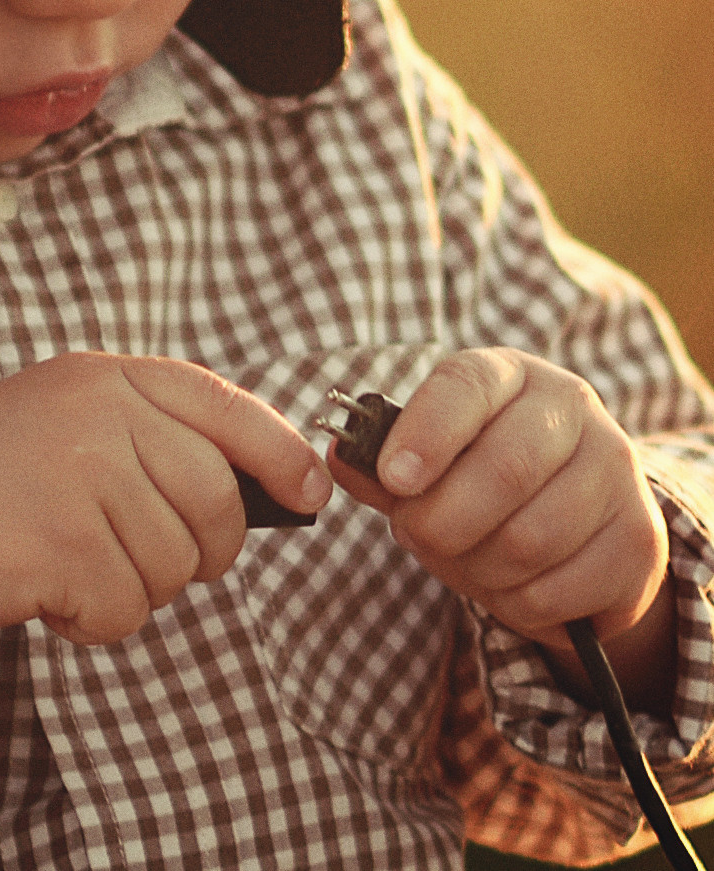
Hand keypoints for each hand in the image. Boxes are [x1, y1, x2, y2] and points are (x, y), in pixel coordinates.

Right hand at [0, 352, 331, 661]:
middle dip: (205, 548)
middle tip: (155, 560)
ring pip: (176, 563)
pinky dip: (98, 620)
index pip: (225, 404)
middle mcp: (101, 414)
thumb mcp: (69, 419)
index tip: (311, 492)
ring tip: (75, 567)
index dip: (281, 452)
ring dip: (137, 587)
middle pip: (216, 498)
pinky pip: (127, 608)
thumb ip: (150, 435)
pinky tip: (51, 594)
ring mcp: (83, 475)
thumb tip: (257, 487)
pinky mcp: (64, 543)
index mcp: (107, 378)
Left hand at [326, 348, 672, 705]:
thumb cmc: (479, 481)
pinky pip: (556, 590)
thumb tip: (339, 457)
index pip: (465, 383)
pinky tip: (512, 582)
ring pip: (528, 538)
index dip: (426, 432)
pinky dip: (516, 603)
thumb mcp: (424, 462)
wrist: (574, 527)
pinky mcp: (639, 539)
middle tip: (417, 535)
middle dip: (442, 520)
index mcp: (507, 375)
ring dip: (477, 568)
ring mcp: (616, 470)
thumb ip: (378, 463)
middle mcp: (570, 407)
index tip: (394, 478)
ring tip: (468, 557)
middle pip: (502, 470)